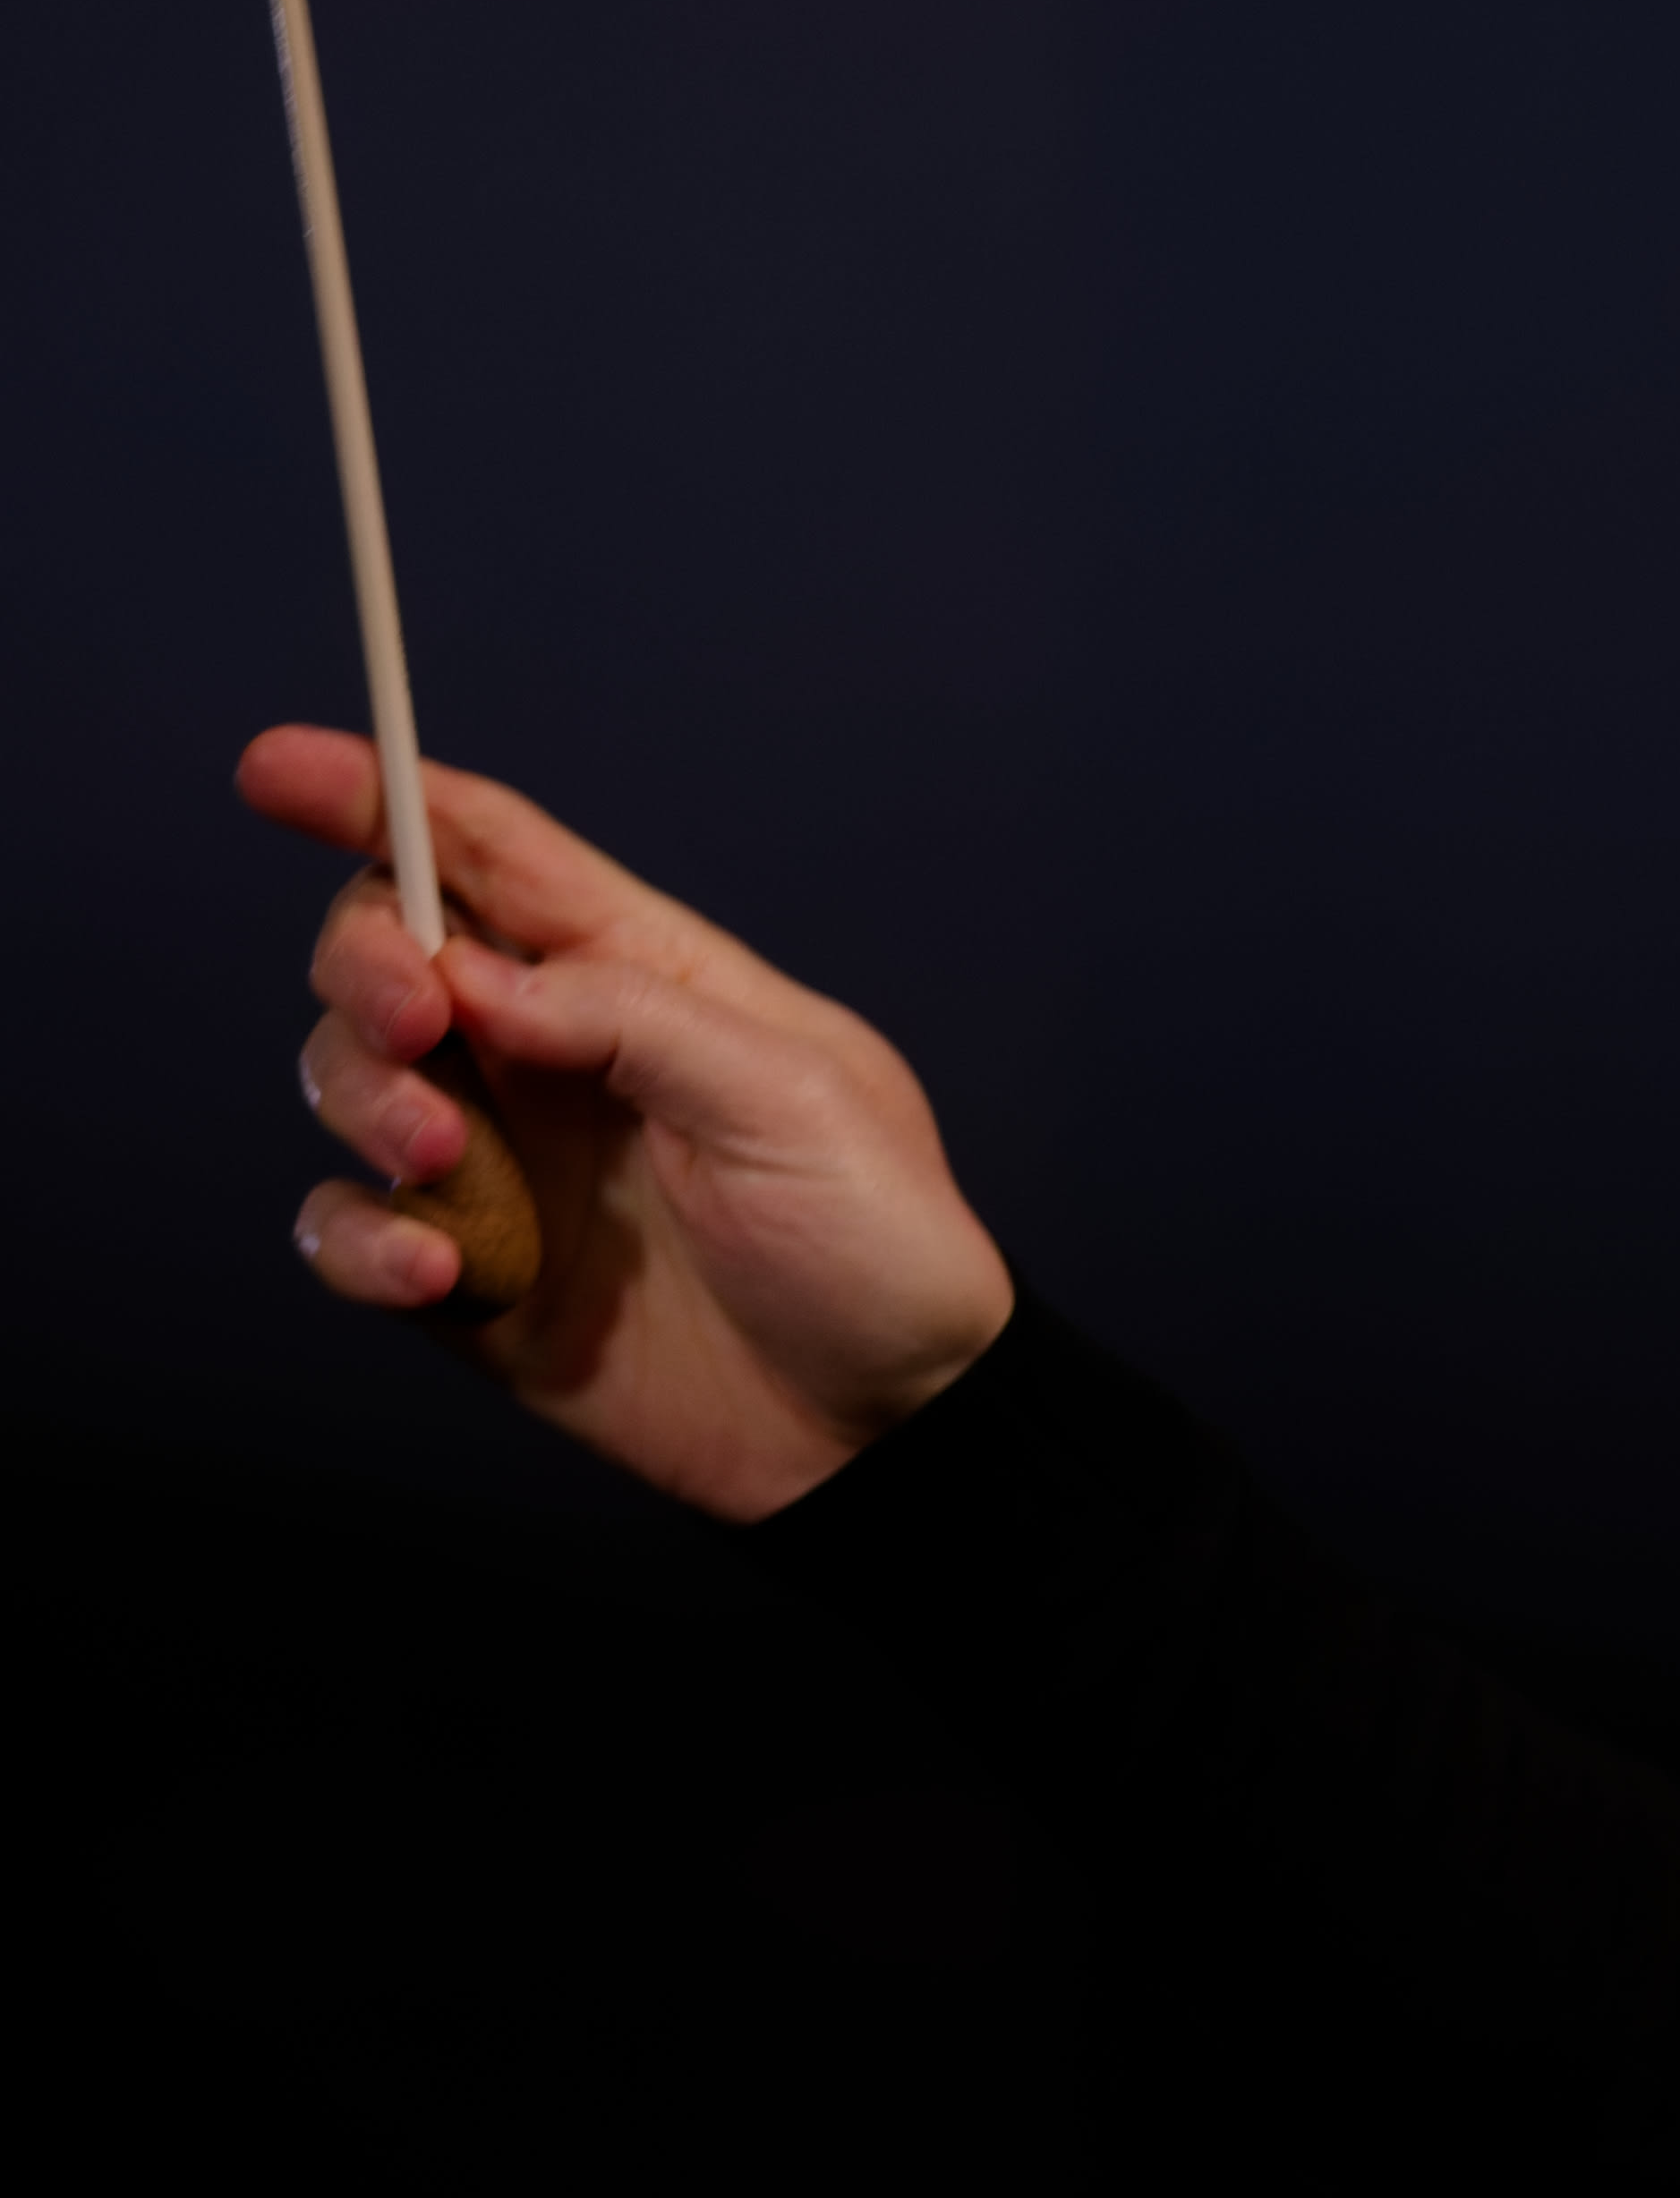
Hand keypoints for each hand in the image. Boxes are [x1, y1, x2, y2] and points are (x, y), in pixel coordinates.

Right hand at [248, 726, 1015, 1521]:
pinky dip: (362, 1239)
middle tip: (417, 1020)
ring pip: (349, 1080)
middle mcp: (557, 1055)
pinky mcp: (467, 1271)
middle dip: (365, 967)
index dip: (385, 798)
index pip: (498, 858)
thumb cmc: (877, 1246)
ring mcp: (505, 1161)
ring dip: (363, 1101)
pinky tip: (438, 1270)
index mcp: (650, 980)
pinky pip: (349, 1226)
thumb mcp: (794, 1100)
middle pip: (389, 955)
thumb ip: (632, 1018)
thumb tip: (478, 974)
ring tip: (447, 1159)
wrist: (885, 1430)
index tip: (275, 767)